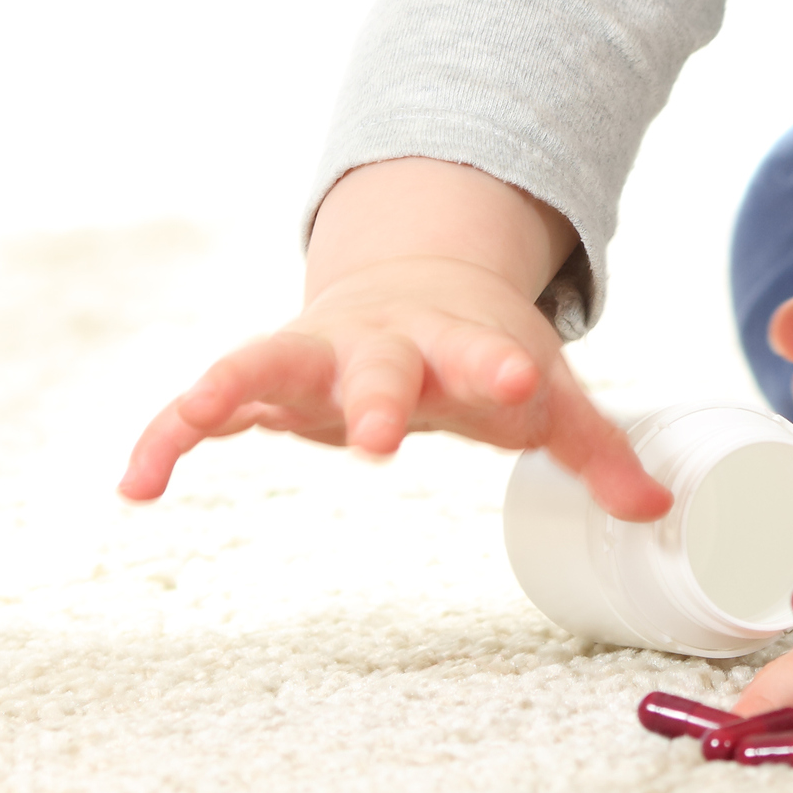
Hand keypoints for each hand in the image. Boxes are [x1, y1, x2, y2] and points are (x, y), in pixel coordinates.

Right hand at [116, 254, 670, 518]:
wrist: (411, 282)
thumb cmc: (482, 352)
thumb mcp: (545, 395)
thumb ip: (596, 450)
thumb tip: (659, 510)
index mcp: (457, 341)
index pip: (485, 355)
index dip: (503, 371)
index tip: (525, 384)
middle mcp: (379, 341)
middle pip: (375, 365)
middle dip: (374, 398)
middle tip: (377, 441)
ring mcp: (313, 354)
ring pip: (265, 362)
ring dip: (234, 391)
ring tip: (194, 423)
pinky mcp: (263, 378)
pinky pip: (203, 407)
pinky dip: (167, 439)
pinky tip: (134, 488)